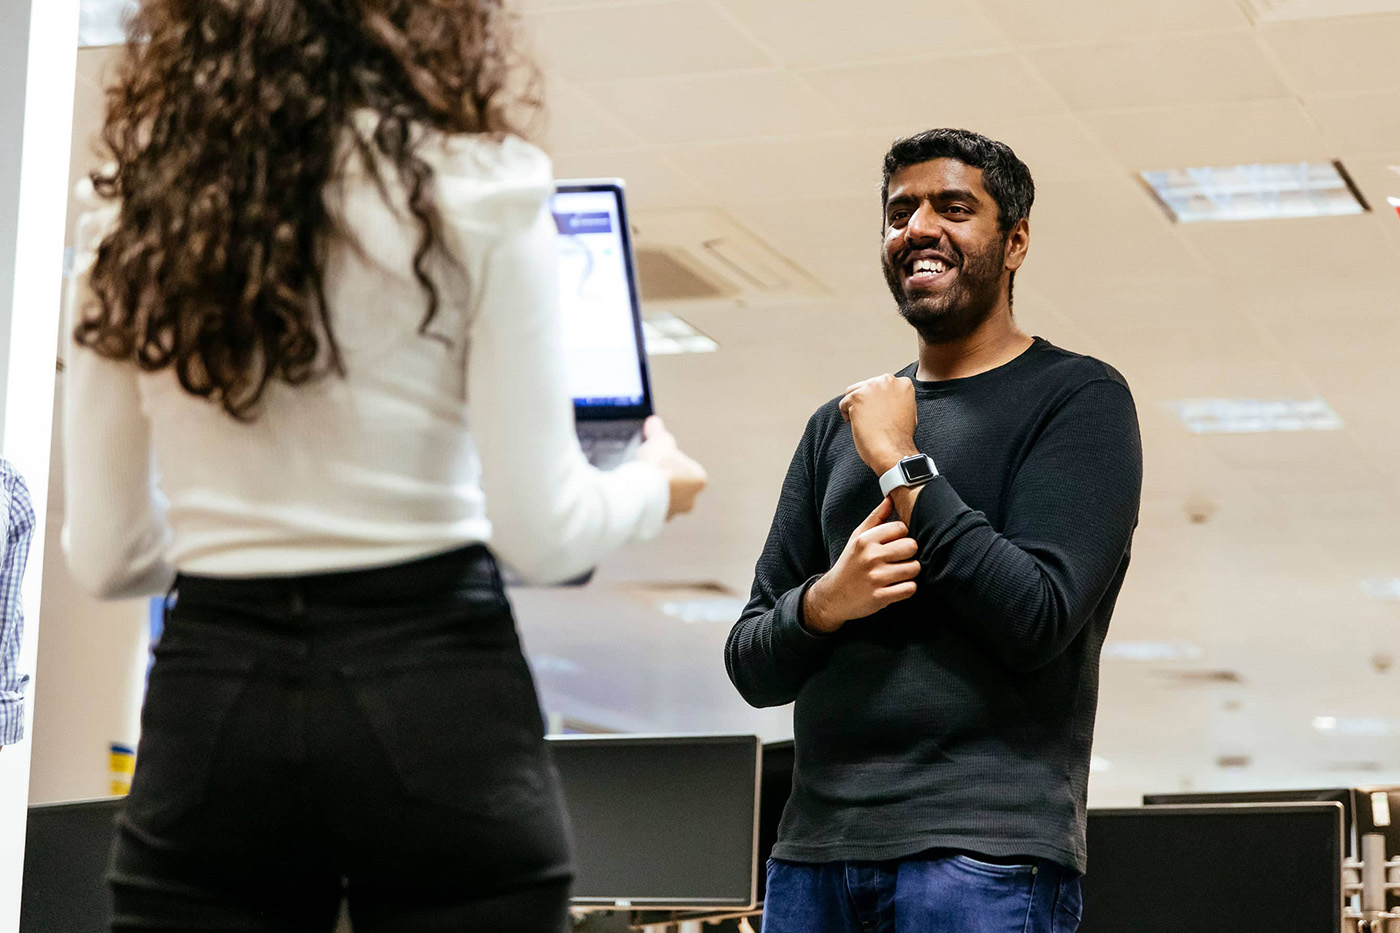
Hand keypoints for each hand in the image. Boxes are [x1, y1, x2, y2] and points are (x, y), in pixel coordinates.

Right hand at [634, 416, 706, 518]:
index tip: (660, 457)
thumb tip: (654, 422)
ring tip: (639, 482)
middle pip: (677, 487)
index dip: (672, 461)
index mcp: (698, 480)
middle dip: (665, 480)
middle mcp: (689, 500)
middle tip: (649, 470)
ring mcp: (673, 513)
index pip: (687, 468)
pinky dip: (644, 505)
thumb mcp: (659, 440)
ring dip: (654, 494)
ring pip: (664, 502)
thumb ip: (658, 431)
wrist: (639, 491)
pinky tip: (634, 495)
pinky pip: (651, 512)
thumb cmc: (656, 467)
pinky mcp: (656, 523)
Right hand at [802, 497, 919, 633]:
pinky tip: (897, 586)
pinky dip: (907, 588)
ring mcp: (876, 578)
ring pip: (914, 568)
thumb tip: (891, 498)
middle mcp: (870, 557)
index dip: (902, 536)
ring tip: (898, 573)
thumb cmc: (849, 563)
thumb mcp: (857, 538)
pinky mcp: (880, 597)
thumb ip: (875, 518)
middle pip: (912, 546)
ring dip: (910, 572)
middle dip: (909, 553)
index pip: (902, 528)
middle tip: (899, 558)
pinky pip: (910, 588)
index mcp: (865, 540)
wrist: (834, 596)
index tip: (894, 543)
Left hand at [839, 374, 918, 473]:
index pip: (881, 385)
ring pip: (853, 392)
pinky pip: (844, 403)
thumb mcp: (907, 411)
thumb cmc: (899, 437)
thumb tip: (884, 397)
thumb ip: (897, 398)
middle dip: (865, 402)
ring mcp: (872, 387)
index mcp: (903, 383)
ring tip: (863, 422)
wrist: (893, 451)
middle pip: (866, 386)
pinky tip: (857, 425)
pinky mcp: (857, 397)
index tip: (879, 413)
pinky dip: (847, 415)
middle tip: (870, 419)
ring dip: (854, 406)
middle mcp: (888, 381)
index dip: (877, 400)